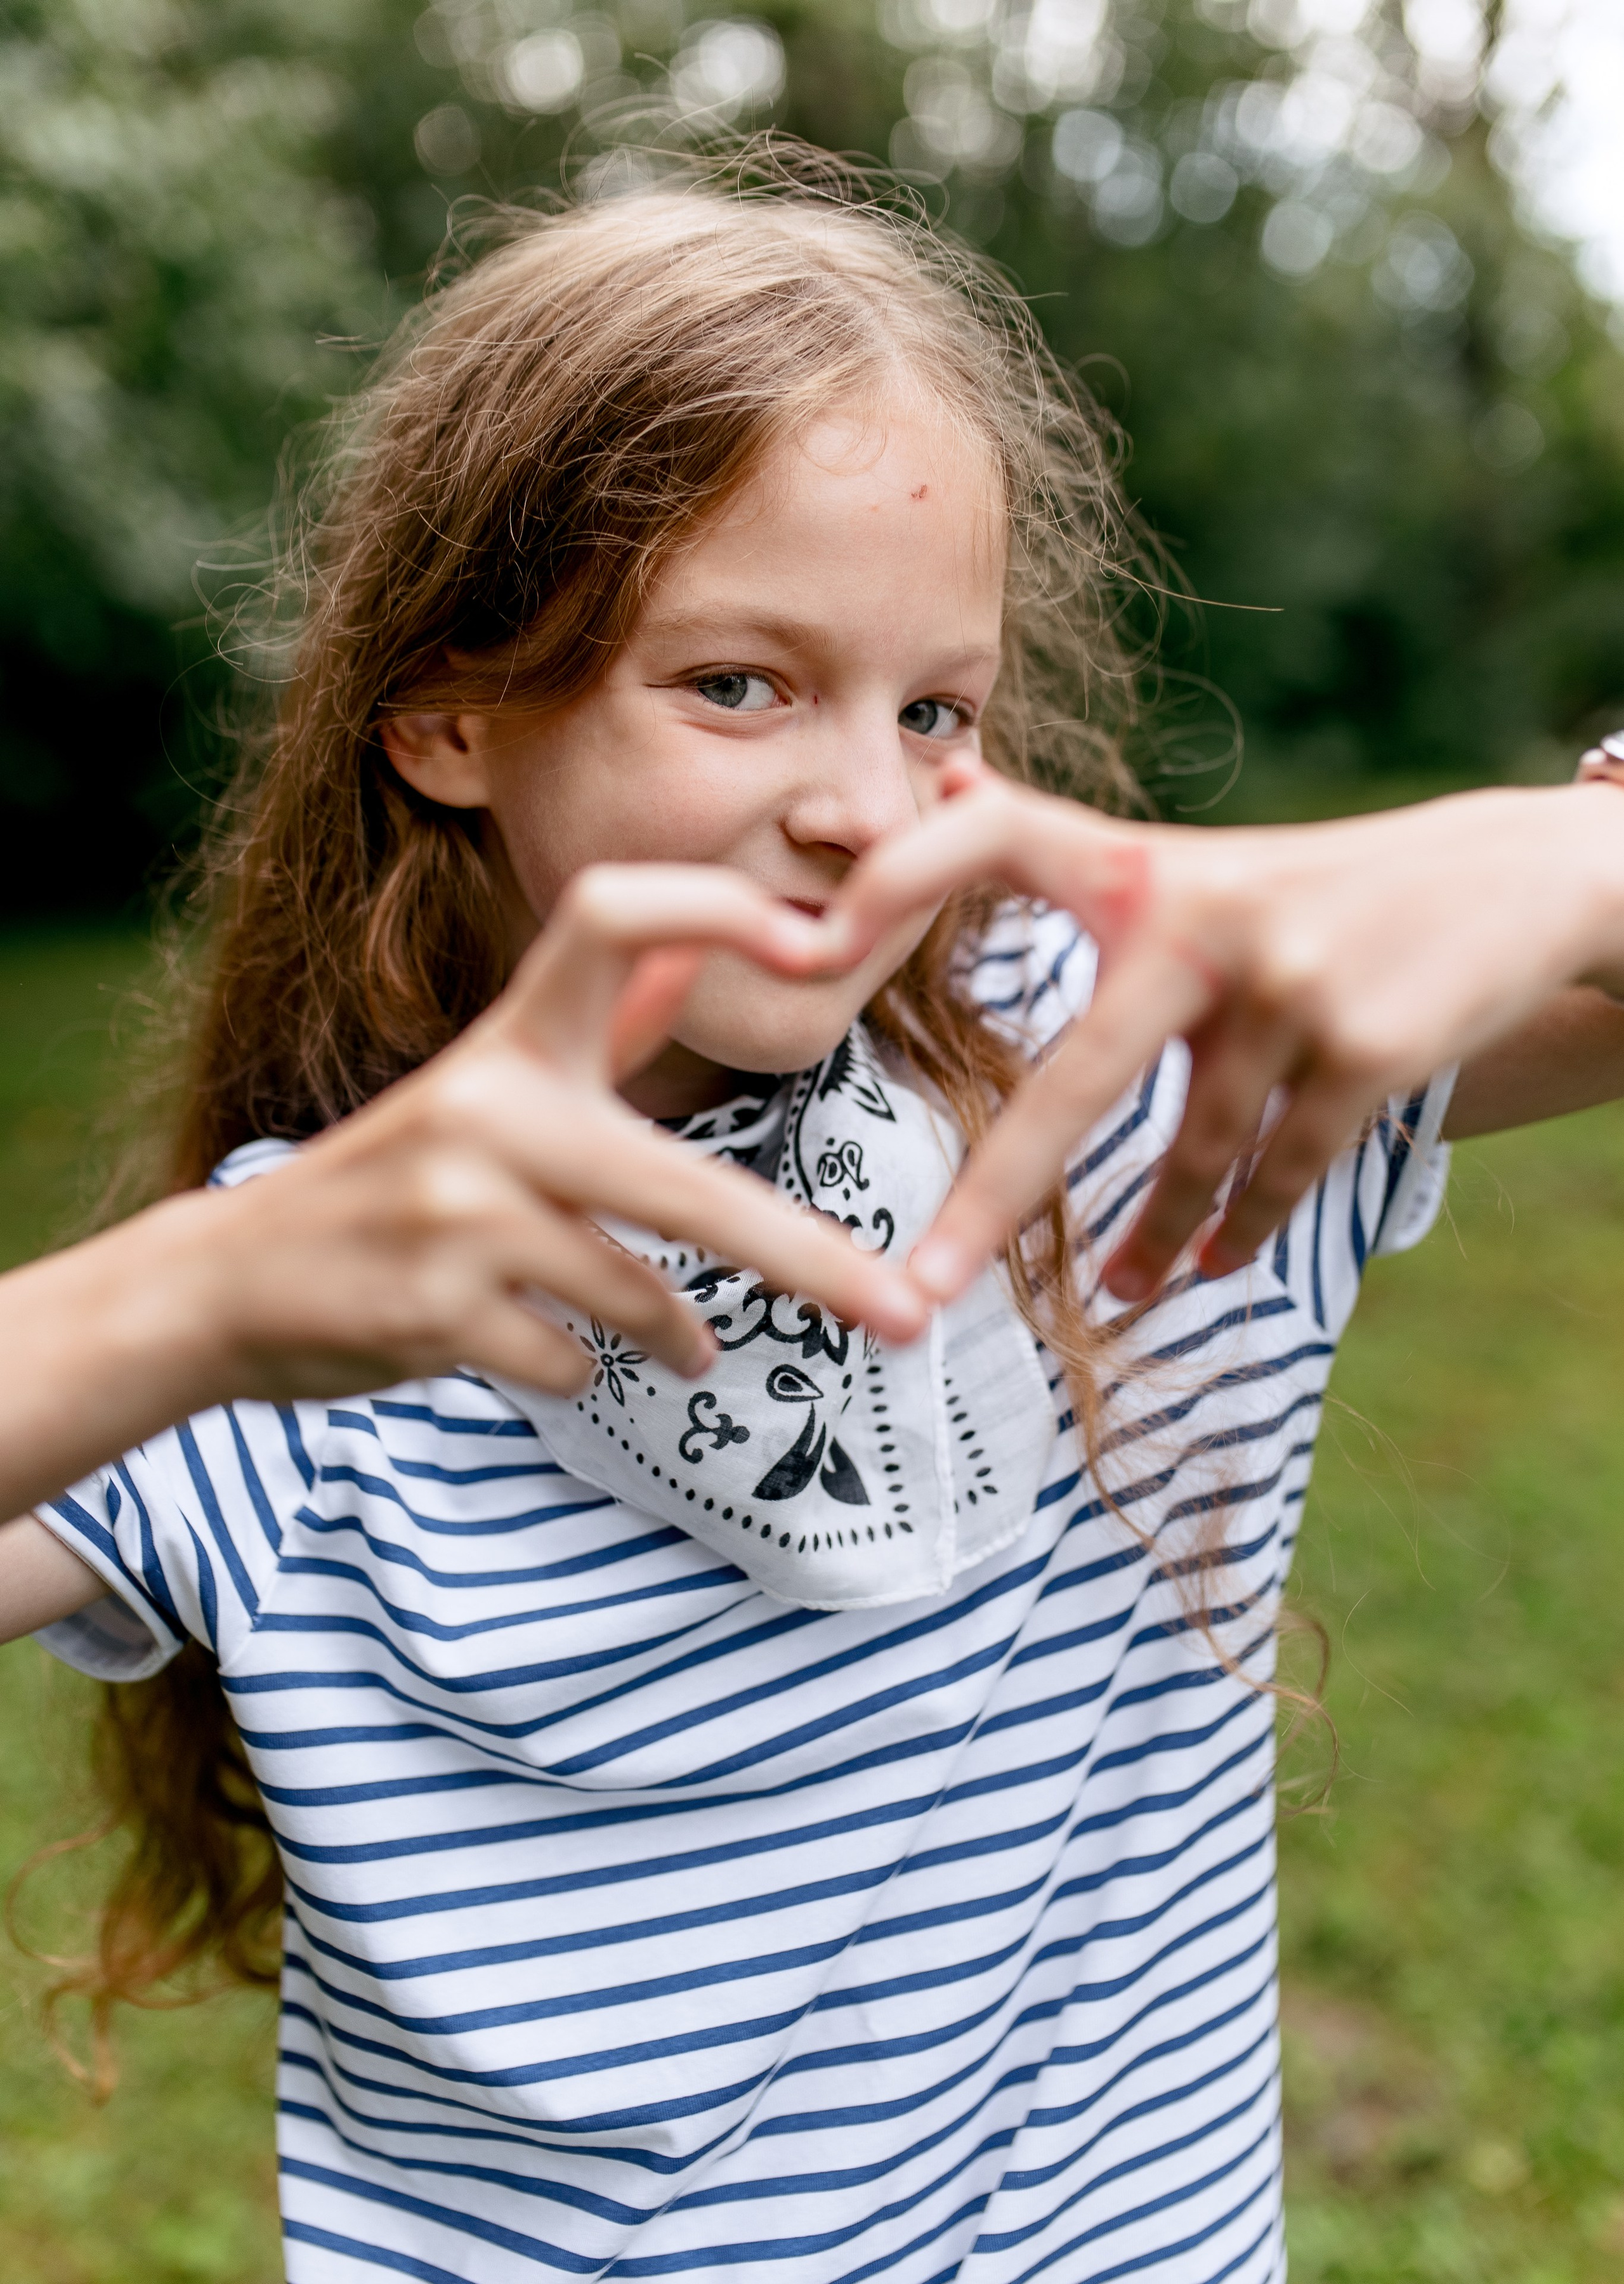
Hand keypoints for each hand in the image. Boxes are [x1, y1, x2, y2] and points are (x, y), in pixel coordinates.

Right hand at [0, 864, 929, 1526]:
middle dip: (807, 1258)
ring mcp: (457, 1213)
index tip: (817, 944)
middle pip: (687, 1187)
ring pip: (634, 1295)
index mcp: (509, 1044)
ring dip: (676, 1336)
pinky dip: (577, 1373)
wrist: (231, 1283)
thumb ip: (598, 1025)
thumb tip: (693, 952)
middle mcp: (487, 1111)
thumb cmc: (389, 1182)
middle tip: (898, 1313)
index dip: (717, 909)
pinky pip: (569, 1359)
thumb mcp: (489, 1084)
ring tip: (691, 1350)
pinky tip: (545, 1357)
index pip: (611, 914)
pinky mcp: (434, 1309)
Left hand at [820, 767, 1623, 1304]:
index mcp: (1142, 866)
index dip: (899, 879)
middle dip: (992, 1200)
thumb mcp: (1193, 858)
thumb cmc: (1313, 889)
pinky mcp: (1369, 1052)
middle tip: (922, 1286)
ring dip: (1153, 1240)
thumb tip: (959, 779)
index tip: (816, 953)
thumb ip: (1069, 844)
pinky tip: (1211, 1269)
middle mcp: (1203, 920)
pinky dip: (1241, 1231)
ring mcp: (1291, 990)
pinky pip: (1280, 1176)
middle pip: (1076, 1084)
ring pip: (1195, 1157)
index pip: (993, 840)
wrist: (1509, 882)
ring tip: (1118, 1294)